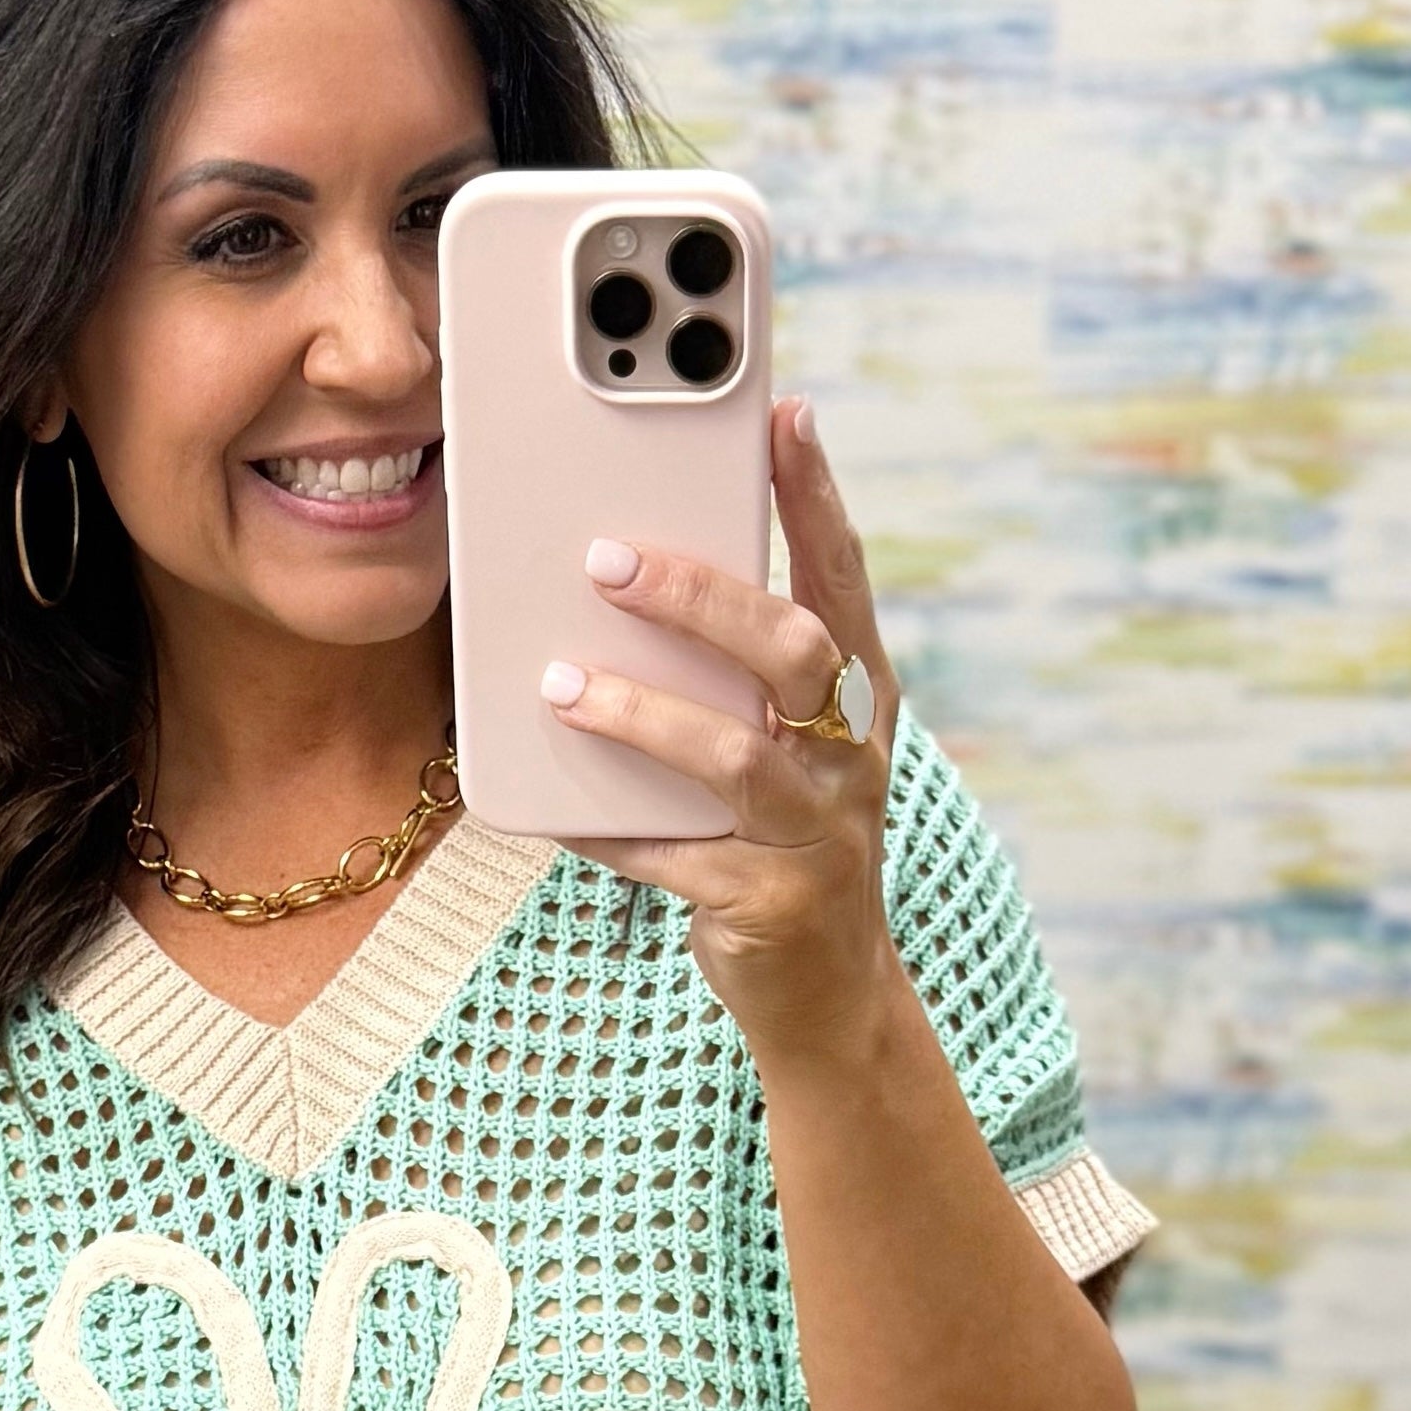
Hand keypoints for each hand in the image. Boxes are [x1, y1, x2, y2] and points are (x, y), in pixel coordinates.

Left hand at [542, 396, 901, 1045]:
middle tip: (606, 559)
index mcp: (858, 698)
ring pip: (730, 758)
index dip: (815, 496)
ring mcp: (816, 834)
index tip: (784, 415)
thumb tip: (624, 582)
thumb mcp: (783, 748)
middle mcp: (850, 757)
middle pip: (790, 650)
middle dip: (700, 597)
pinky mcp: (768, 905)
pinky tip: (552, 807)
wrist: (827, 995)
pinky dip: (607, 830)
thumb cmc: (785, 841)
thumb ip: (735, 678)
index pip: (842, 577)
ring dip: (640, 715)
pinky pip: (672, 857)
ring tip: (561, 684)